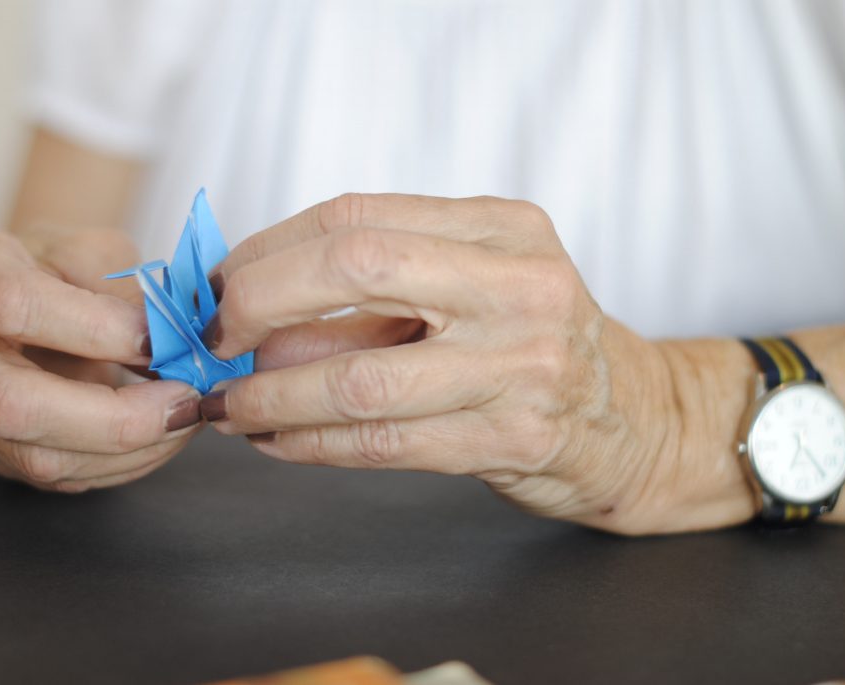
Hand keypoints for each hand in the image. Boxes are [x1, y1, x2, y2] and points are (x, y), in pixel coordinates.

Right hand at [0, 225, 202, 491]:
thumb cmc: (61, 261)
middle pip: (12, 404)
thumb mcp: (95, 249)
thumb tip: (176, 348)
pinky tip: (162, 438)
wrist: (22, 286)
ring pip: (36, 456)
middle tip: (185, 403)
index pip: (12, 306)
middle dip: (116, 417)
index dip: (96, 330)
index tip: (161, 340)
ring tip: (186, 420)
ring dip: (131, 450)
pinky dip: (123, 463)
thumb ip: (127, 292)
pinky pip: (56, 475)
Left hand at [200, 194, 756, 533]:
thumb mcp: (473, 284)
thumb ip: (377, 287)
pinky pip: (384, 442)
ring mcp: (525, 364)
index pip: (358, 216)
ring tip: (227, 404)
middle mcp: (521, 284)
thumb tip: (248, 311)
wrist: (633, 419)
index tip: (217, 284)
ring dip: (271, 394)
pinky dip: (312, 443)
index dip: (269, 249)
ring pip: (360, 376)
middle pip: (357, 265)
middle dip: (258, 302)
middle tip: (211, 338)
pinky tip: (275, 440)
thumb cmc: (531, 342)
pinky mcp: (516, 439)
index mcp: (504, 227)